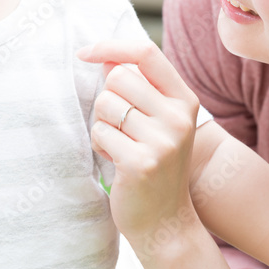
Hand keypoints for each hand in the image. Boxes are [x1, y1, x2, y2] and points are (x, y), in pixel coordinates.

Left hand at [77, 40, 200, 249]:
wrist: (166, 222)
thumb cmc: (155, 165)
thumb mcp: (157, 122)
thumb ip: (138, 89)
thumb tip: (105, 57)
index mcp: (184, 100)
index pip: (146, 53)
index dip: (111, 46)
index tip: (84, 52)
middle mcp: (178, 117)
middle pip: (117, 77)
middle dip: (106, 100)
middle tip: (119, 128)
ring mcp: (163, 140)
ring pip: (104, 104)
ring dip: (101, 125)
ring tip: (119, 146)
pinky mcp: (141, 162)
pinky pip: (99, 133)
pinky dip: (99, 146)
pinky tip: (116, 163)